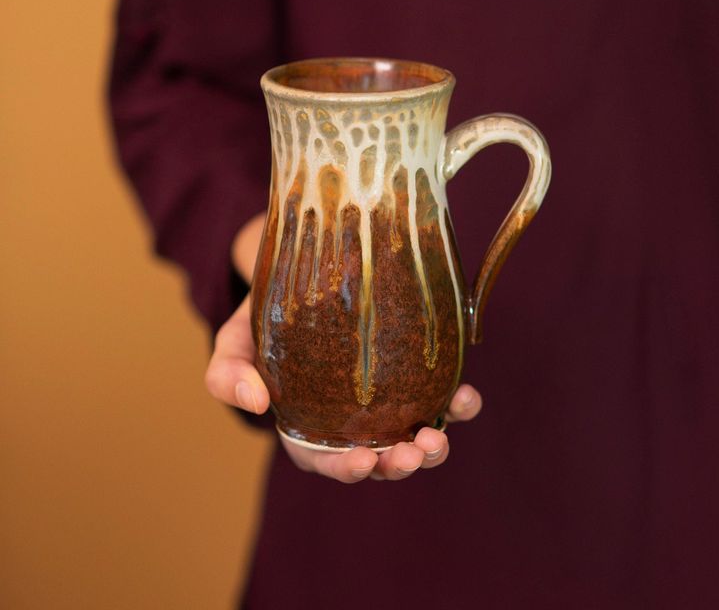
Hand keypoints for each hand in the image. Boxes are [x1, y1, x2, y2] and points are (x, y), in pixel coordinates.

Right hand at [205, 213, 482, 482]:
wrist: (300, 274)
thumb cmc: (261, 318)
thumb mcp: (233, 343)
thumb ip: (228, 374)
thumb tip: (255, 404)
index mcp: (306, 425)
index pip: (325, 460)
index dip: (346, 469)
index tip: (365, 460)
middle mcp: (349, 419)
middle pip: (378, 457)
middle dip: (399, 464)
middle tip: (415, 452)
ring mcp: (384, 399)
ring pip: (412, 437)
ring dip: (432, 447)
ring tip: (440, 437)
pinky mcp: (410, 374)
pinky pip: (438, 398)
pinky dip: (457, 406)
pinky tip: (465, 396)